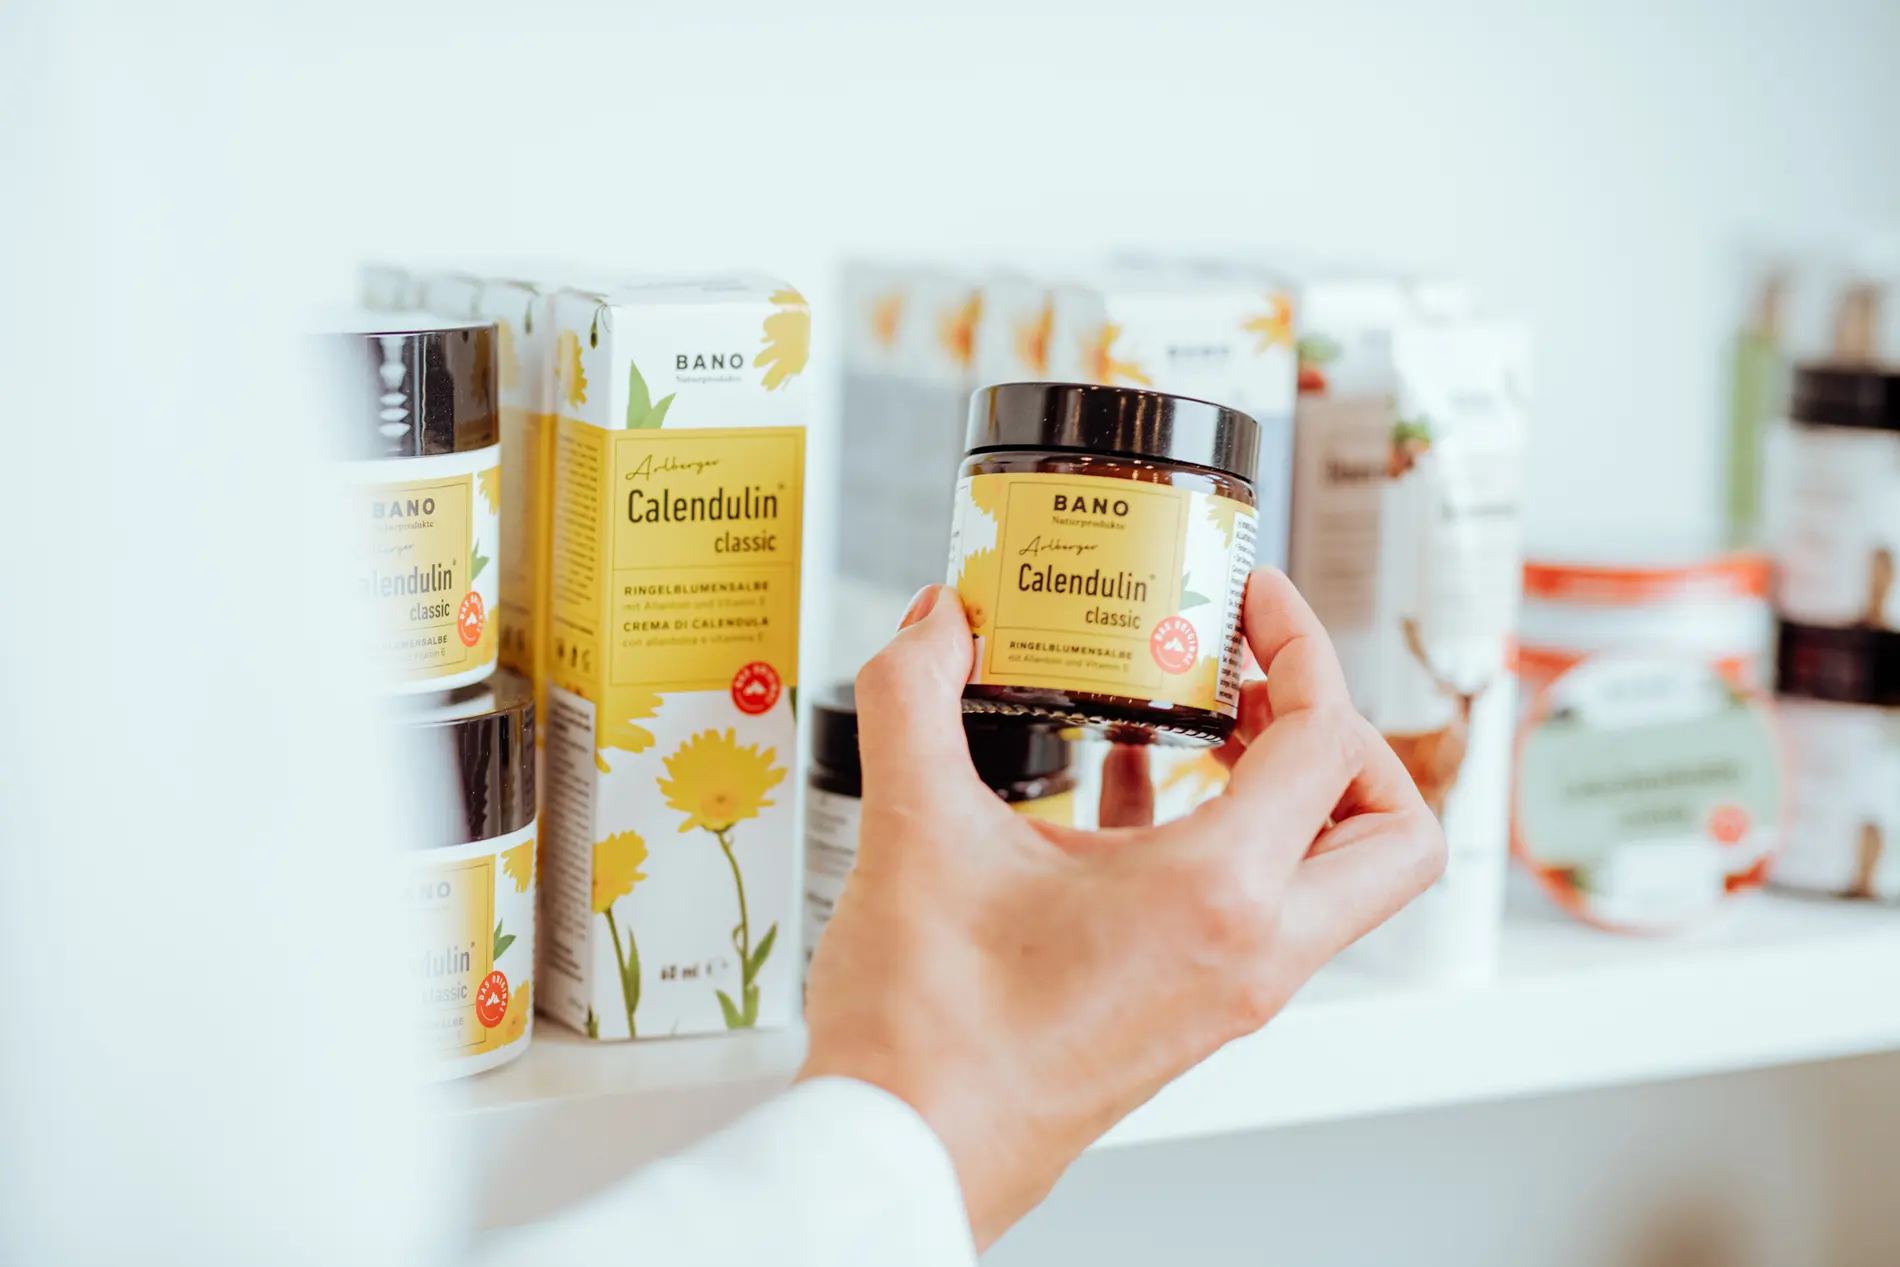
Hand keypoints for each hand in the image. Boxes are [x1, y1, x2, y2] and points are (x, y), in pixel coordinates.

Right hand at [798, 568, 1444, 1247]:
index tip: (1251, 601)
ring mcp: (1230, 989)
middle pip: (1390, 831)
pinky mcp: (1192, 1008)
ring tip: (1192, 720)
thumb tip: (932, 623)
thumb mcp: (914, 831)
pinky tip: (1119, 790)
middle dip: (1344, 734)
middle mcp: (1251, 951)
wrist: (907, 1152)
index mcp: (1217, 897)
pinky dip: (1221, 837)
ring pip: (1332, 877)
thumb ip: (916, 696)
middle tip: (1256, 682)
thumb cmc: (929, 1034)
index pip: (1329, 740)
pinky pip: (1254, 907)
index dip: (1302, 645)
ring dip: (1286, 786)